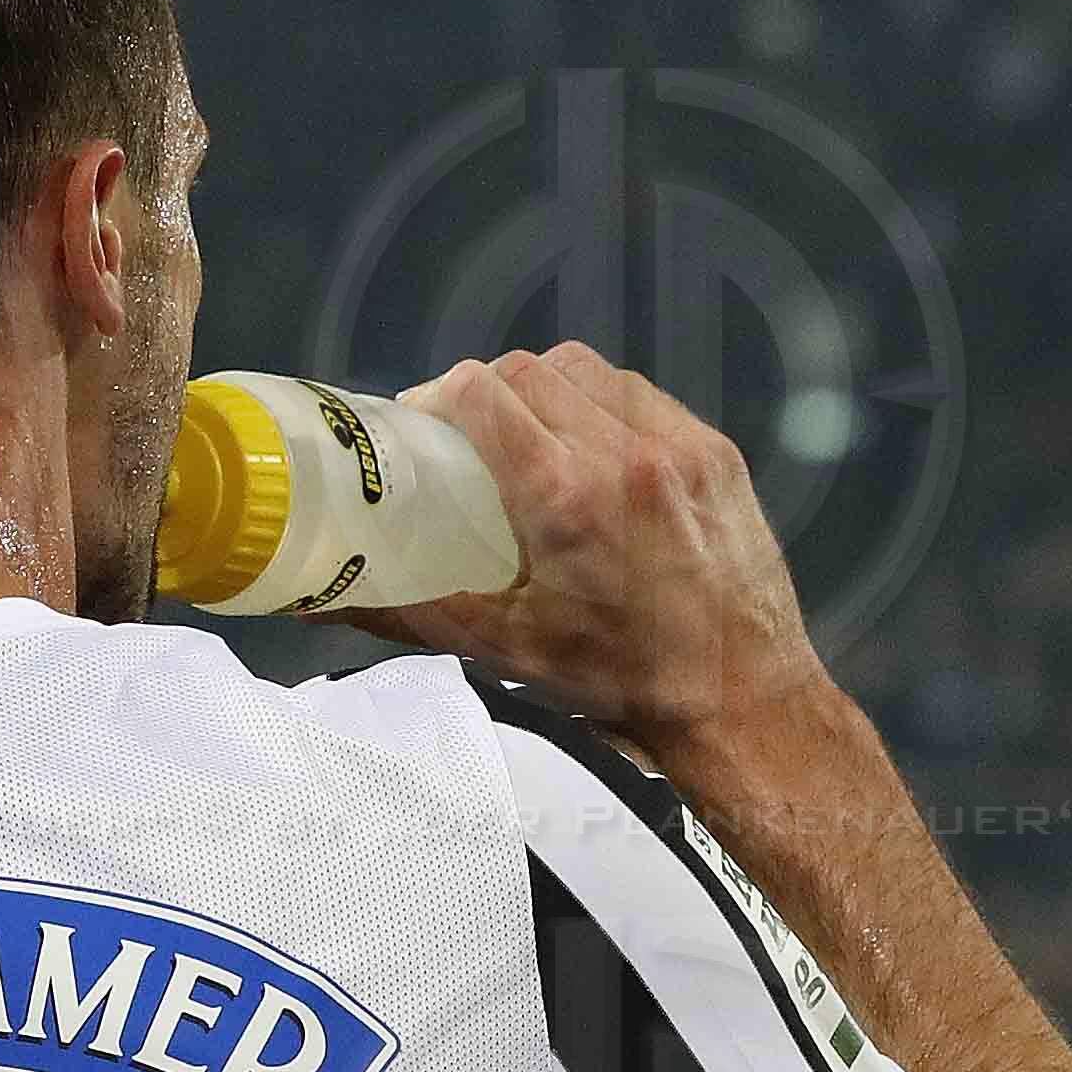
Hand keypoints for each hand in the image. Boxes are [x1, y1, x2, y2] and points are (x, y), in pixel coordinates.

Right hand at [345, 346, 827, 763]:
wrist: (741, 701)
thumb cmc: (624, 682)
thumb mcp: (506, 649)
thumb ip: (412, 611)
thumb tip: (330, 602)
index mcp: (562, 494)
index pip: (484, 391)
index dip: (440, 396)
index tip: (424, 424)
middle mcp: (622, 453)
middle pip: (531, 370)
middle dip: (487, 390)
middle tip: (468, 434)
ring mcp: (677, 447)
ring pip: (590, 371)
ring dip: (547, 389)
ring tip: (531, 435)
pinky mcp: (716, 454)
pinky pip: (644, 397)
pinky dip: (606, 408)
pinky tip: (595, 451)